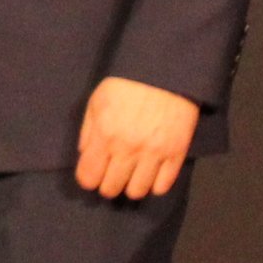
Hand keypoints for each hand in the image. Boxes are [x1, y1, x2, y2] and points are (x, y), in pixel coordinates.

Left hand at [73, 76, 200, 199]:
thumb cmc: (125, 83)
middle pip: (111, 189)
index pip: (88, 178)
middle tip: (113, 172)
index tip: (93, 172)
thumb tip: (86, 156)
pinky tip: (151, 173)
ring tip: (133, 173)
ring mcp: (154, 153)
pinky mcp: (176, 153)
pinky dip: (155, 184)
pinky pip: (162, 186)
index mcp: (105, 135)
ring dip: (131, 185)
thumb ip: (88, 131)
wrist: (164, 70)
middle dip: (108, 183)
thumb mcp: (97, 100)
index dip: (88, 178)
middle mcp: (128, 149)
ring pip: (136, 192)